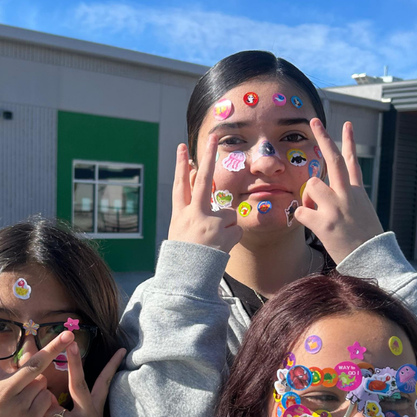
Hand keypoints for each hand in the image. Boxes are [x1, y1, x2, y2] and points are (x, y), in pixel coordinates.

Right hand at [0, 307, 69, 416]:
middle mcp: (3, 390)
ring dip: (39, 389)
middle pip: (34, 365)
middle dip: (53, 349)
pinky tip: (29, 415)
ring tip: (21, 405)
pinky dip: (43, 404)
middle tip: (68, 334)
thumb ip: (7, 381)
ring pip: (42, 383)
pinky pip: (46, 400)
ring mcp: (18, 404)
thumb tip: (33, 369)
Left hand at [35, 342, 126, 416]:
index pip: (104, 383)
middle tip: (72, 344)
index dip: (112, 367)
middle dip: (75, 363)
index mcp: (94, 409)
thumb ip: (65, 403)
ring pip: (50, 406)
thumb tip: (45, 385)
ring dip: (38, 412)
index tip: (120, 350)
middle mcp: (89, 415)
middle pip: (80, 384)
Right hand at [167, 134, 242, 252]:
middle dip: (207, 156)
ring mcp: (209, 223)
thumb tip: (195, 180)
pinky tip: (221, 248)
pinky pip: (236, 229)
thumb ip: (189, 208)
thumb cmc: (185, 256)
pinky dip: (232, 238)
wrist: (187, 280)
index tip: (182, 147)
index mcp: (180, 215)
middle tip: (213, 137)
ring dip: (226, 227)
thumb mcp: (181, 230)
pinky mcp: (223, 234)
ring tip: (214, 243)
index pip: (180, 185)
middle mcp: (194, 215)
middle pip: (203, 180)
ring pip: (229, 214)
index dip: (180, 165)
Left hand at [294, 120, 383, 264]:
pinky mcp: (325, 222)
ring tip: (317, 214)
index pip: (352, 162)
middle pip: (333, 160)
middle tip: (314, 121)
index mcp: (358, 193)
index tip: (347, 125)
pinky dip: (302, 218)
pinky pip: (301, 211)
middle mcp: (347, 195)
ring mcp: (337, 207)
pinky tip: (313, 227)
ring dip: (308, 198)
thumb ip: (347, 201)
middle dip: (323, 138)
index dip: (349, 142)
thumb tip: (324, 194)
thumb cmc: (366, 242)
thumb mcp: (363, 216)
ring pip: (312, 185)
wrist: (374, 259)